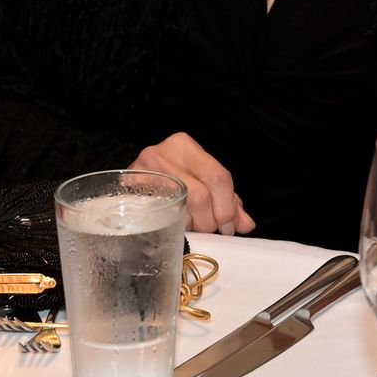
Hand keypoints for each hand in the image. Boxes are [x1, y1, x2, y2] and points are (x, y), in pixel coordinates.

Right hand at [129, 133, 255, 234]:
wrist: (132, 177)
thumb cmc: (170, 177)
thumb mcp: (200, 179)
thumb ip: (227, 200)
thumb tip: (246, 225)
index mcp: (185, 146)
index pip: (217, 176)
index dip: (228, 207)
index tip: (230, 226)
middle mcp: (163, 154)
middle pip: (199, 195)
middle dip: (211, 220)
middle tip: (212, 230)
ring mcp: (143, 172)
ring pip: (180, 208)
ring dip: (194, 226)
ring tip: (194, 227)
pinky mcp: (129, 192)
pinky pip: (160, 217)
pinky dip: (175, 226)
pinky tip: (177, 227)